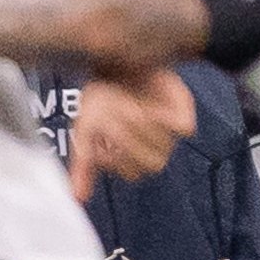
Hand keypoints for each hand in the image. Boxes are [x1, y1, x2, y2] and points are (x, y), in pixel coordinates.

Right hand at [68, 68, 195, 199]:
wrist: (121, 62)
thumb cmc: (102, 98)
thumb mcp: (84, 129)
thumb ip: (83, 163)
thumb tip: (76, 198)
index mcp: (131, 159)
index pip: (131, 173)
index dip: (116, 155)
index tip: (100, 134)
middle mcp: (154, 151)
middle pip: (149, 164)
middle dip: (125, 137)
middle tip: (111, 112)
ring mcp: (171, 137)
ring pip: (163, 147)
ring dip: (141, 124)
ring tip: (126, 103)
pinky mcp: (183, 120)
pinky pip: (182, 130)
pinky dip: (162, 117)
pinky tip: (148, 106)